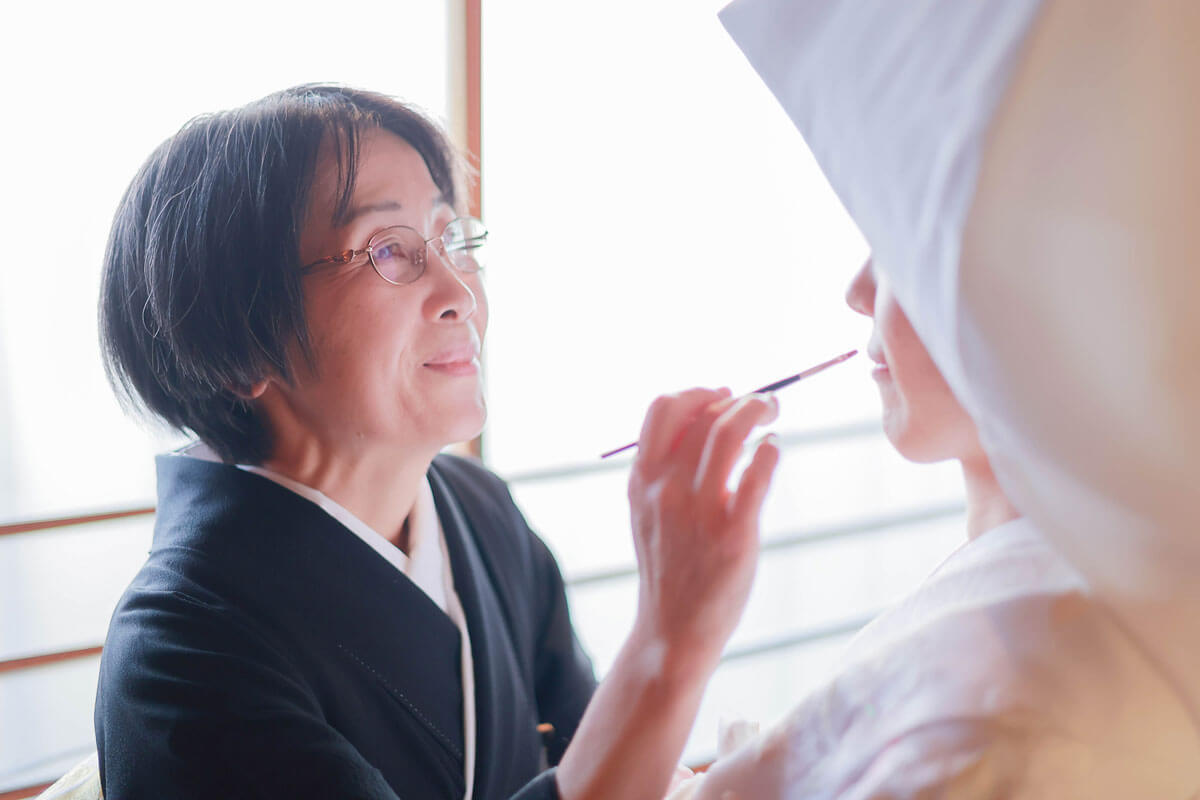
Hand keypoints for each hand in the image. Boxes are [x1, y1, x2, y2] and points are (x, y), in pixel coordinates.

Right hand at [627, 387, 780, 676]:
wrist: (672, 632)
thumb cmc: (669, 569)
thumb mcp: (649, 513)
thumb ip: (664, 472)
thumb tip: (704, 423)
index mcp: (642, 481)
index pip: (662, 410)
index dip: (697, 394)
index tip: (721, 396)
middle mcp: (666, 490)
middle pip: (703, 416)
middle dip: (738, 399)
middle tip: (761, 403)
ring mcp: (699, 511)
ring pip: (729, 433)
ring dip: (756, 411)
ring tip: (772, 414)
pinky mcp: (734, 534)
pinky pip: (757, 473)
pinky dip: (770, 451)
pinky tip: (774, 451)